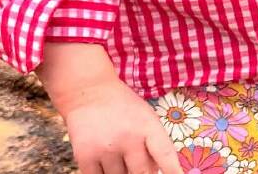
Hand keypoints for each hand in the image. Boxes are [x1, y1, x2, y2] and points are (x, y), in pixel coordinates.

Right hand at [37, 43, 182, 173]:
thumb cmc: (124, 107)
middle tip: (138, 166)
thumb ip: (154, 144)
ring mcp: (106, 148)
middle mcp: (128, 137)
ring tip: (118, 154)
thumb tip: (156, 172)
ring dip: (122, 173)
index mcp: (148, 126)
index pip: (164, 154)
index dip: (172, 171)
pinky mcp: (85, 156)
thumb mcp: (146, 117)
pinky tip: (105, 162)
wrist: (88, 93)